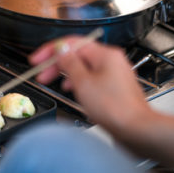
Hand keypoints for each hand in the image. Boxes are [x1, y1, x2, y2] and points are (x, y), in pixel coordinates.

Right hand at [29, 37, 151, 133]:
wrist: (136, 129)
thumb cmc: (114, 108)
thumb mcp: (82, 82)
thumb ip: (69, 63)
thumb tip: (60, 50)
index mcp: (105, 54)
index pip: (72, 43)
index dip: (50, 50)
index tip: (37, 59)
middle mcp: (112, 60)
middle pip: (77, 54)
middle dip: (56, 63)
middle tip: (41, 73)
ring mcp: (114, 73)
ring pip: (84, 66)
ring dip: (65, 73)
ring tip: (52, 82)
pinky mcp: (114, 87)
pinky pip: (91, 77)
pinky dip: (77, 81)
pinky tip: (71, 89)